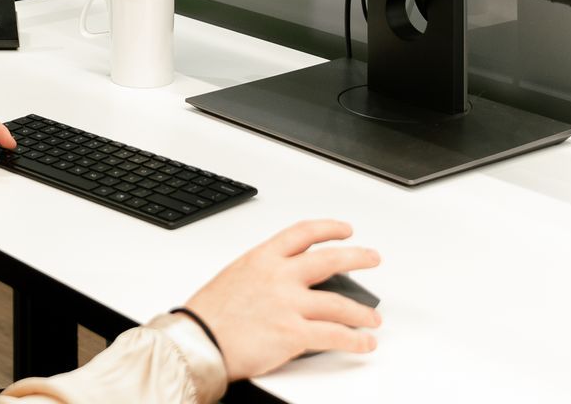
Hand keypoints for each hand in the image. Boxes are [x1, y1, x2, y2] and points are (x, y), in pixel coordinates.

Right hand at [183, 219, 381, 379]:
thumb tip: (283, 278)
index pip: (303, 233)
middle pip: (330, 260)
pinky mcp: (294, 333)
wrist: (197, 341)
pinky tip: (364, 343)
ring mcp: (288, 304)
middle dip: (358, 257)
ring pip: (339, 303)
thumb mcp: (235, 277)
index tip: (344, 229)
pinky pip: (335, 336)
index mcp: (262, 258)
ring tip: (373, 317)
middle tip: (372, 257)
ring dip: (362, 311)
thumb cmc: (208, 315)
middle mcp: (279, 276)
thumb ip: (262, 273)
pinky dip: (355, 341)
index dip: (328, 228)